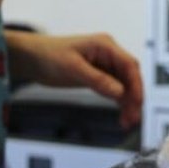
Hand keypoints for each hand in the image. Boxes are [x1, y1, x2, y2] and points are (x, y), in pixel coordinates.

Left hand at [7, 31, 142, 128]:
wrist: (31, 58)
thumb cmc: (48, 55)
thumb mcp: (73, 69)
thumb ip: (98, 80)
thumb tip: (120, 92)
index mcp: (105, 46)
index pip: (129, 65)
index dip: (136, 84)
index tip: (137, 102)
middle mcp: (108, 54)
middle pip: (129, 76)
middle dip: (133, 97)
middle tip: (134, 116)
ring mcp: (103, 65)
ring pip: (123, 85)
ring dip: (127, 102)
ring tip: (127, 121)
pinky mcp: (97, 75)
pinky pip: (113, 89)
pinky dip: (118, 102)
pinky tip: (121, 114)